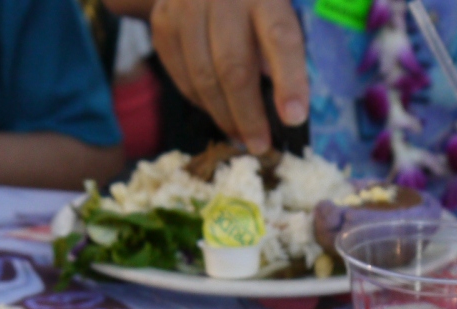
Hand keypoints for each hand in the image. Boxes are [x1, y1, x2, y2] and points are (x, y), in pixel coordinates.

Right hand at [150, 0, 308, 154]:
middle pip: (233, 67)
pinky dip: (200, 101)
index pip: (280, 37)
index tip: (294, 118)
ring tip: (240, 135)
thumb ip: (283, 49)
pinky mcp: (163, 23)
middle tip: (260, 146)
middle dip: (249, 115)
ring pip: (202, 77)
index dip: (289, 81)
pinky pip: (180, 76)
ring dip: (223, 116)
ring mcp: (186, 7)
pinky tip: (217, 110)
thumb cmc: (254, 0)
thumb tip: (286, 108)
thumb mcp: (280, 8)